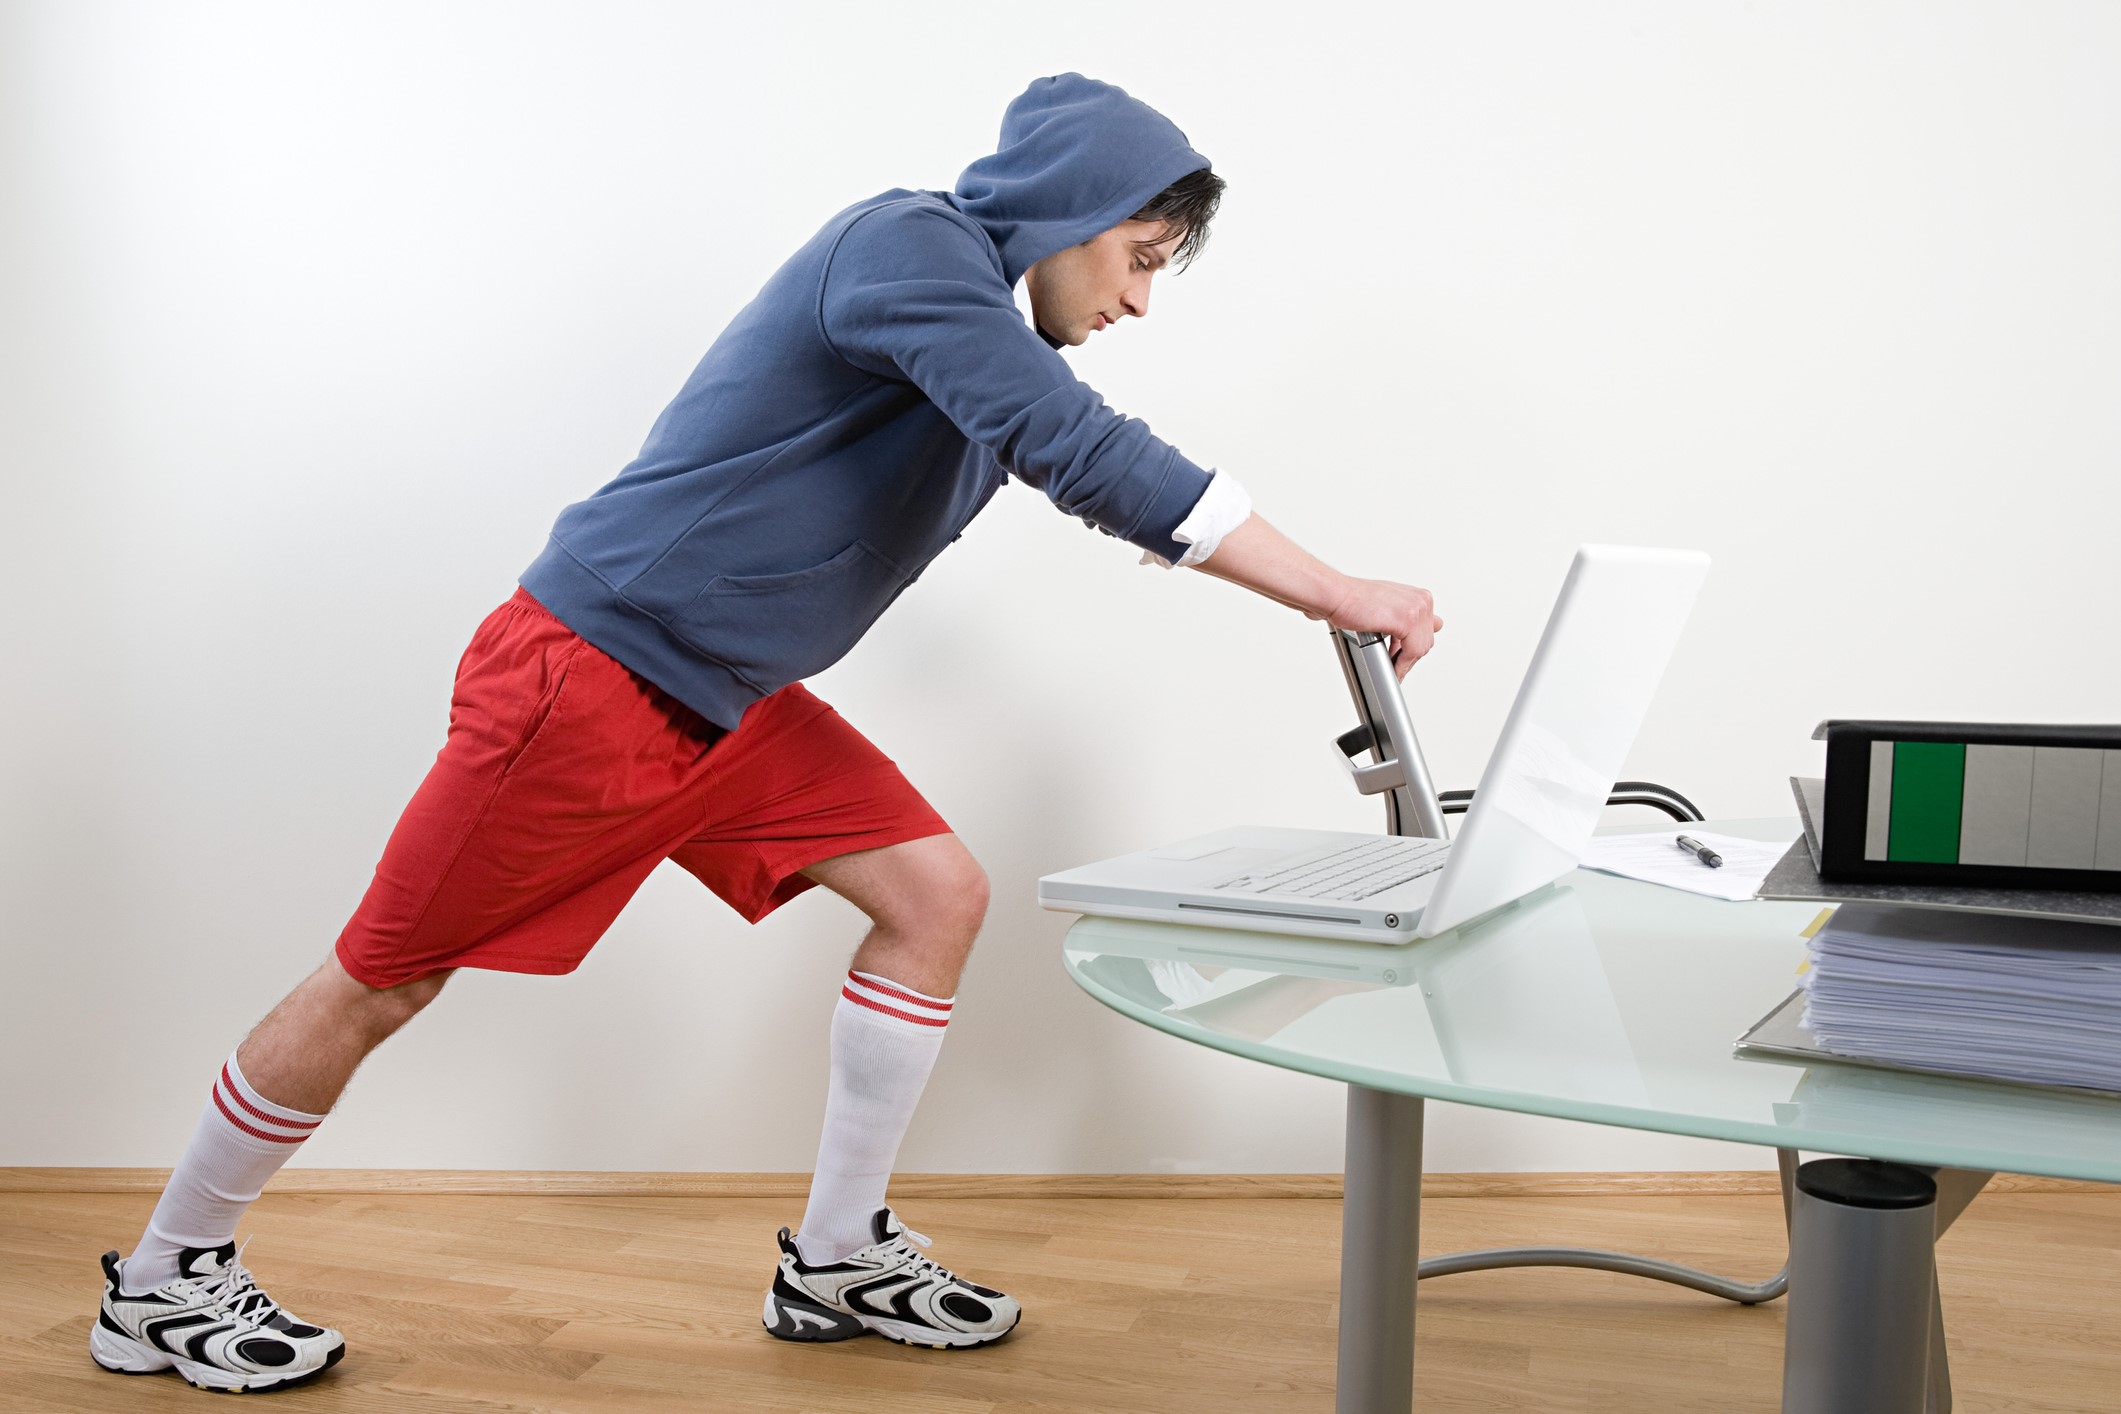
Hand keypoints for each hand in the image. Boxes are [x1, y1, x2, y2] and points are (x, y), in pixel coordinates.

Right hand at [1320, 576, 1442, 677]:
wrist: (1336, 595)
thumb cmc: (1353, 600)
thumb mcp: (1387, 604)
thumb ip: (1405, 614)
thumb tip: (1421, 629)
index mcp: (1419, 596)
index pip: (1427, 631)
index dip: (1413, 646)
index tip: (1401, 656)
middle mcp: (1421, 600)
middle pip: (1426, 641)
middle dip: (1410, 657)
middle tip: (1394, 666)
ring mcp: (1416, 609)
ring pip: (1420, 649)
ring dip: (1405, 663)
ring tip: (1392, 670)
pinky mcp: (1407, 620)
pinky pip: (1411, 652)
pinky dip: (1401, 665)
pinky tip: (1392, 670)